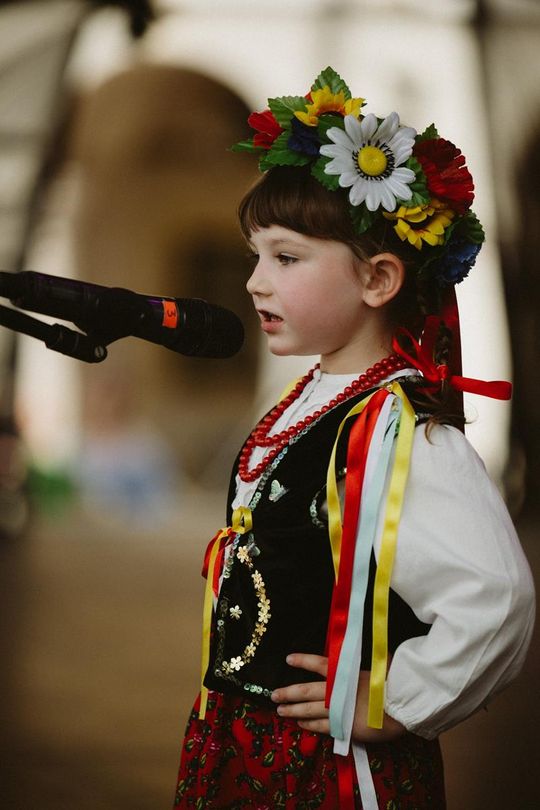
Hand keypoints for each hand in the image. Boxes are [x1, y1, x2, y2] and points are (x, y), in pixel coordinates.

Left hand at [271, 653, 405, 742]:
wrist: (402, 708)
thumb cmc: (393, 684)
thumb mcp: (379, 666)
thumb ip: (369, 661)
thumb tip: (378, 652)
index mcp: (346, 672)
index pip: (320, 663)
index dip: (303, 660)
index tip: (288, 659)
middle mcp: (338, 690)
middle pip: (307, 690)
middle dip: (289, 692)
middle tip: (273, 695)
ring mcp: (339, 709)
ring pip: (309, 709)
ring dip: (293, 710)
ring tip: (280, 710)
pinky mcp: (344, 726)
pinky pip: (321, 726)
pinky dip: (309, 724)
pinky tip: (300, 723)